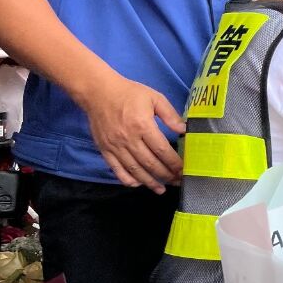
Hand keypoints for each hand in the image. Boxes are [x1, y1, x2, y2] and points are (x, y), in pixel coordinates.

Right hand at [80, 75, 185, 192]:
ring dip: (149, 182)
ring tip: (161, 189)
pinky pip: (117, 169)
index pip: (162, 150)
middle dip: (166, 175)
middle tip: (178, 182)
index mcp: (143, 125)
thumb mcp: (154, 97)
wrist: (98, 93)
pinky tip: (138, 184)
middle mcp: (129, 139)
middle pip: (150, 164)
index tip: (184, 170)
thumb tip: (184, 130)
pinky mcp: (104, 150)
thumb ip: (170, 115)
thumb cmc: (129, 93)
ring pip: (134, 170)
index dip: (174, 163)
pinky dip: (127, 180)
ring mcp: (115, 147)